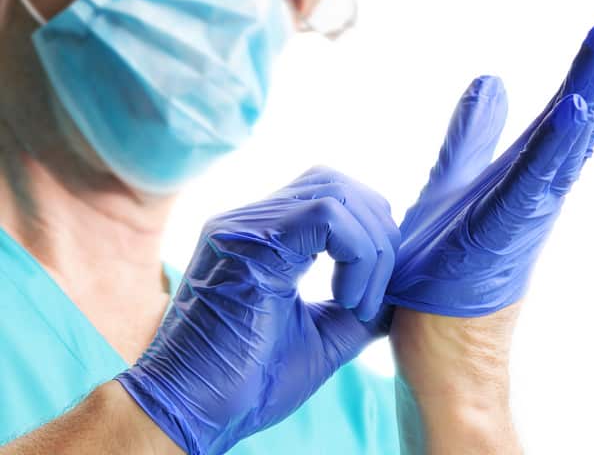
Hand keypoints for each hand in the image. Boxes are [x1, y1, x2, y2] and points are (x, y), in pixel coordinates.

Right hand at [115, 167, 399, 454]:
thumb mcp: (321, 338)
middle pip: (336, 183)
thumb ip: (358, 306)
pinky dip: (356, 251)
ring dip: (369, 245)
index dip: (369, 234)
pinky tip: (348, 298)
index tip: (369, 298)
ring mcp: (243, 227)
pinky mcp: (245, 243)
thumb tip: (400, 287)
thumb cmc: (247, 384)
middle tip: (372, 293)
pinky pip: (325, 216)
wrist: (189, 414)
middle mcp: (250, 222)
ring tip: (359, 300)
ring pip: (334, 193)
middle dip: (377, 233)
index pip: (330, 196)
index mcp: (264, 239)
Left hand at [385, 0, 593, 315]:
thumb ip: (472, 135)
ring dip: (590, 87)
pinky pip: (531, 186)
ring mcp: (524, 212)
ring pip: (567, 142)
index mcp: (525, 171)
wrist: (436, 340)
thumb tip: (490, 80)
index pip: (568, 104)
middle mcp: (536, 188)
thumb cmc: (445, 266)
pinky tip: (574, 107)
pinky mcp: (501, 236)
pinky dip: (554, 147)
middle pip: (582, 113)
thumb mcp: (457, 180)